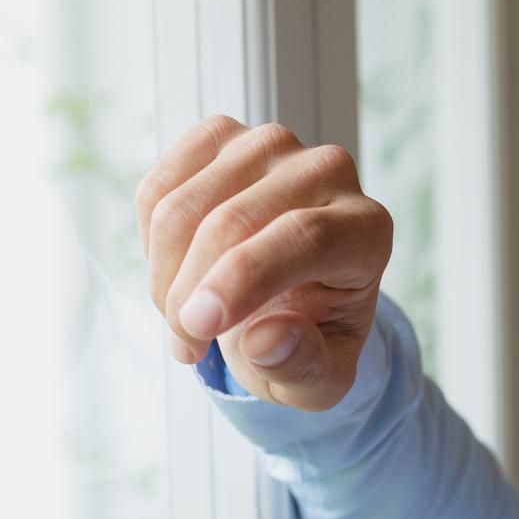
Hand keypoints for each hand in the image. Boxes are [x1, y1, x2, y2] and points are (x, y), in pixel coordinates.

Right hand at [136, 116, 392, 410]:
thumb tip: (267, 339)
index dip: (244, 279)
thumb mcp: (317, 380)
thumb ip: (301, 367)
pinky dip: (151, 244)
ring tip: (184, 321)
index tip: (197, 325)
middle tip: (186, 345)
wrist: (289, 303)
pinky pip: (159, 189)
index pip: (305, 237)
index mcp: (367, 230)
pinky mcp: (221, 138)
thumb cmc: (309, 341)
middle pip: (236, 220)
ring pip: (185, 205)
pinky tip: (175, 275)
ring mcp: (271, 146)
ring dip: (166, 276)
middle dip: (190, 292)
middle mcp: (328, 173)